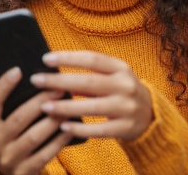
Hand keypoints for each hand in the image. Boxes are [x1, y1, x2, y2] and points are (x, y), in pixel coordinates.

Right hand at [0, 67, 73, 174]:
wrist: (13, 173)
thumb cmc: (14, 135)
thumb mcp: (5, 121)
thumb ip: (14, 104)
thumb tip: (38, 79)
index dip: (3, 86)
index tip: (18, 70)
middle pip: (18, 118)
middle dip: (39, 102)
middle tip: (57, 88)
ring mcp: (7, 159)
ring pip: (33, 137)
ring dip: (52, 120)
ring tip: (67, 107)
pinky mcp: (23, 172)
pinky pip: (44, 154)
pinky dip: (58, 140)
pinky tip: (69, 128)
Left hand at [30, 51, 152, 141]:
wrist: (150, 115)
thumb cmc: (120, 90)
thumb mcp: (111, 76)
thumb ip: (89, 73)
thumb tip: (56, 72)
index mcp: (121, 68)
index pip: (92, 58)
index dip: (68, 57)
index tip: (45, 59)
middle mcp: (125, 86)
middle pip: (88, 82)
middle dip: (60, 81)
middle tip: (36, 80)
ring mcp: (127, 108)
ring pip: (92, 107)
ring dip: (65, 107)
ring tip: (44, 106)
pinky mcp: (125, 128)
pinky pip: (99, 130)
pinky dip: (80, 128)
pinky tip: (63, 126)